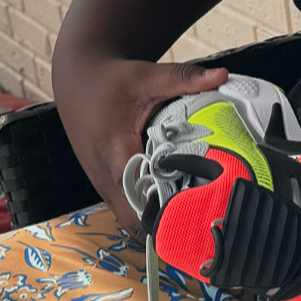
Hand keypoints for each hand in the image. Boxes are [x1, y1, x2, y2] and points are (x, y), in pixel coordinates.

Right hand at [56, 56, 229, 223]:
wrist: (77, 81)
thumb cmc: (112, 81)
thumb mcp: (147, 76)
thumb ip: (184, 79)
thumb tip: (222, 75)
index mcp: (114, 149)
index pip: (135, 194)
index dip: (161, 211)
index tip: (193, 215)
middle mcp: (104, 175)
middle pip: (132, 219)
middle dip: (165, 225)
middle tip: (203, 217)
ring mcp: (102, 184)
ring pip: (129, 219)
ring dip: (157, 221)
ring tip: (195, 215)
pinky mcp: (106, 185)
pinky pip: (127, 209)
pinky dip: (149, 212)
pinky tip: (177, 205)